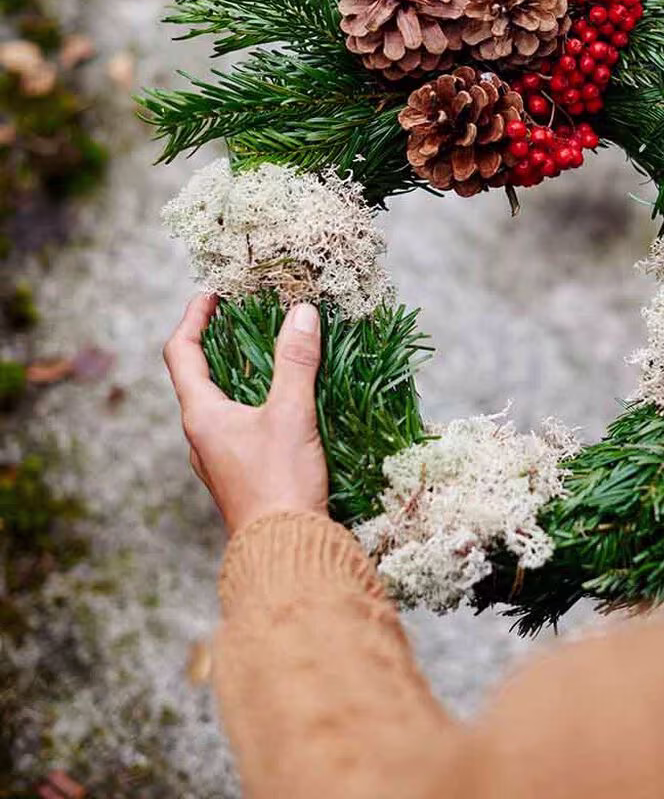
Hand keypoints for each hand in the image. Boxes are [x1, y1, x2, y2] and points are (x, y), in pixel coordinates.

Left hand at [163, 295, 327, 533]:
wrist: (285, 550)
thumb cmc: (280, 482)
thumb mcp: (291, 414)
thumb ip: (295, 362)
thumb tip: (301, 313)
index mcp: (201, 415)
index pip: (181, 352)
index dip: (193, 317)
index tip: (214, 295)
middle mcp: (201, 435)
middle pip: (199, 375)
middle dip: (222, 342)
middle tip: (250, 317)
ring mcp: (219, 457)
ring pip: (221, 402)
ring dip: (242, 373)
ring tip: (273, 353)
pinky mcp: (240, 473)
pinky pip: (240, 425)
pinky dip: (256, 401)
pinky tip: (289, 402)